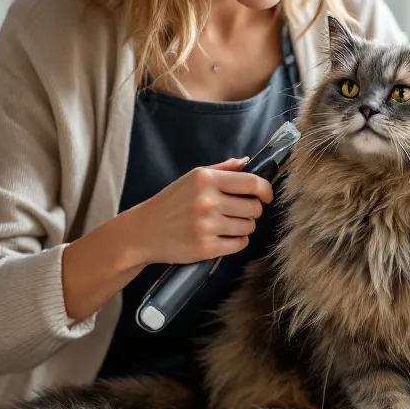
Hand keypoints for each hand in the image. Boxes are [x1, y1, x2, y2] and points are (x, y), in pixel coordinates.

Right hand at [125, 158, 273, 265]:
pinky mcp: (206, 247)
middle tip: (238, 212)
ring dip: (244, 227)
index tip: (266, 196)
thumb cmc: (170, 203)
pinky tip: (223, 236)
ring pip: (249, 227)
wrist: (144, 231)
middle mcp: (207, 201)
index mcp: (205, 180)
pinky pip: (239, 244)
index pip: (252, 183)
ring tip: (227, 224)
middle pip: (254, 208)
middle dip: (252, 211)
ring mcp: (207, 225)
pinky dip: (236, 241)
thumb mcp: (192, 178)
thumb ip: (222, 169)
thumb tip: (247, 161)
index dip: (266, 191)